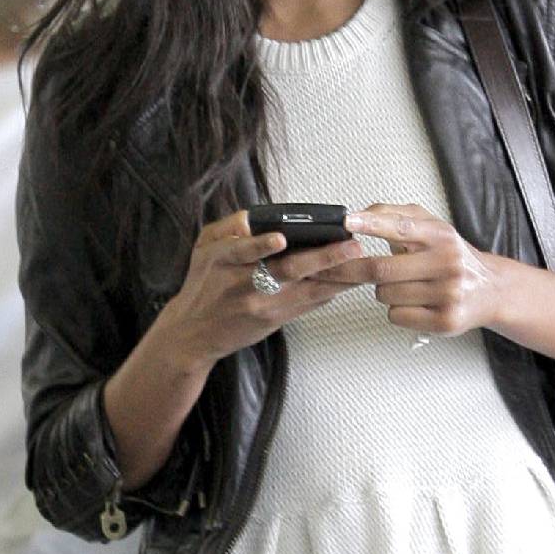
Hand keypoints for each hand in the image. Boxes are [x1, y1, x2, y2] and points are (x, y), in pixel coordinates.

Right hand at [156, 208, 370, 370]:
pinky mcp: (275, 320)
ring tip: (362, 263)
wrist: (193, 334)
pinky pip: (307, 305)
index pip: (242, 250)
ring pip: (306, 291)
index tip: (282, 237)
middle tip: (351, 246)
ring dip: (337, 277)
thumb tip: (254, 219)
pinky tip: (350, 281)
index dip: (261, 245)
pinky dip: (329, 292)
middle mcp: (244, 285)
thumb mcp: (203, 248)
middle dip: (322, 258)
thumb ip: (227, 229)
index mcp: (222, 261)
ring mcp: (262, 305)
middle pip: (286, 271)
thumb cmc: (202, 284)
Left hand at [346, 204, 504, 336]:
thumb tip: (358, 215)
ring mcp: (448, 294)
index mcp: (441, 236)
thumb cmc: (451, 256)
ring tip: (402, 285)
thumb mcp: (431, 227)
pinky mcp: (445, 320)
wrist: (490, 289)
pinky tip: (413, 303)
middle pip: (382, 269)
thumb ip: (396, 215)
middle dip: (351, 269)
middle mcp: (447, 263)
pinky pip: (397, 315)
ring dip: (382, 291)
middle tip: (334, 268)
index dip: (371, 225)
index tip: (347, 222)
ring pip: (386, 295)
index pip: (401, 227)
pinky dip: (396, 310)